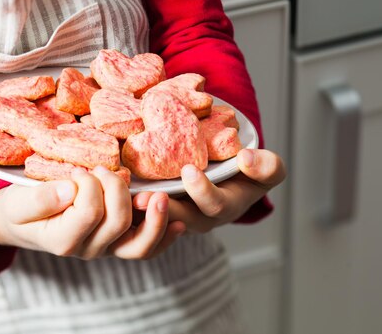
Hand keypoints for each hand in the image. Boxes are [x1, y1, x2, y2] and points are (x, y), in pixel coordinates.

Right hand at [0, 166, 185, 259]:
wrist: (24, 224)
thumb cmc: (20, 209)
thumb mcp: (17, 202)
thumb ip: (38, 199)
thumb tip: (68, 190)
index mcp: (63, 240)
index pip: (90, 212)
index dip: (89, 186)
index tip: (80, 170)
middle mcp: (89, 249)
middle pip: (118, 222)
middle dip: (115, 188)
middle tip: (103, 170)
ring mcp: (107, 249)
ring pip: (139, 245)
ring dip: (154, 219)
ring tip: (159, 196)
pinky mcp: (119, 242)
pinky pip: (146, 248)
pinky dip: (165, 236)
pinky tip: (180, 223)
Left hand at [132, 149, 284, 233]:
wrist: (232, 176)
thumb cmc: (249, 172)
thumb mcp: (268, 169)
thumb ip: (267, 166)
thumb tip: (246, 158)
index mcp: (224, 207)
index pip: (214, 206)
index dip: (202, 191)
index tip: (189, 170)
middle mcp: (198, 217)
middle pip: (178, 220)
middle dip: (161, 210)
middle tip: (142, 197)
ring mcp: (177, 216)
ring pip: (157, 222)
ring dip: (139, 212)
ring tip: (124, 197)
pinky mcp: (158, 211)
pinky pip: (143, 217)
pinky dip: (128, 206)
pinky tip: (113, 190)